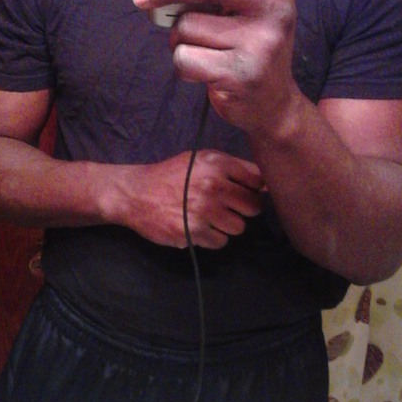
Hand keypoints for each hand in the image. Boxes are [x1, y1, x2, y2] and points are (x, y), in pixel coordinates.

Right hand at [118, 150, 264, 249]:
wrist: (136, 193)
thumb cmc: (171, 175)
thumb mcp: (200, 159)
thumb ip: (232, 168)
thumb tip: (265, 184)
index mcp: (217, 164)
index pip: (257, 181)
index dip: (252, 188)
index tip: (241, 192)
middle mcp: (213, 186)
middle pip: (253, 206)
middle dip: (242, 209)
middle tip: (225, 207)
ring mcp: (204, 211)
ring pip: (239, 227)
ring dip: (227, 225)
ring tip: (208, 217)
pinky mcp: (194, 232)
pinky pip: (221, 241)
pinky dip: (212, 237)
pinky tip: (197, 227)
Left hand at [133, 0, 299, 133]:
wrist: (273, 105)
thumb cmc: (251, 47)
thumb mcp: (255, 11)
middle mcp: (276, 12)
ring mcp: (261, 45)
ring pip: (190, 25)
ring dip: (178, 36)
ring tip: (196, 47)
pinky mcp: (240, 74)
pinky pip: (186, 56)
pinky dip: (181, 62)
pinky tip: (199, 69)